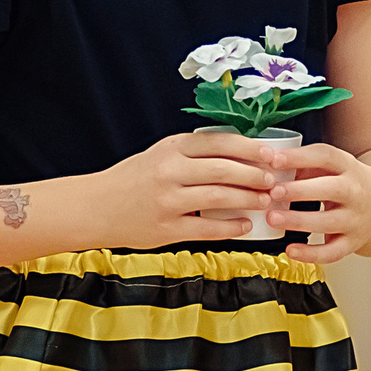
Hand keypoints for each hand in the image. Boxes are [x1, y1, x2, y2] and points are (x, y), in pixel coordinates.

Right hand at [90, 130, 279, 246]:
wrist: (96, 207)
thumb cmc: (135, 178)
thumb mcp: (162, 154)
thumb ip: (194, 152)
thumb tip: (243, 152)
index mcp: (172, 148)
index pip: (219, 143)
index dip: (250, 148)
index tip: (272, 155)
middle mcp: (170, 171)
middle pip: (223, 170)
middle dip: (255, 176)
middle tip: (274, 181)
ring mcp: (168, 201)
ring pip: (219, 197)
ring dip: (248, 200)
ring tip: (267, 202)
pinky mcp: (166, 228)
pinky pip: (207, 228)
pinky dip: (230, 227)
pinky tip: (246, 225)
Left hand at [267, 141, 370, 264]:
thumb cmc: (346, 182)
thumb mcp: (333, 167)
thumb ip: (304, 165)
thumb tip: (267, 166)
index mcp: (348, 167)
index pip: (327, 157)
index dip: (300, 157)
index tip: (274, 159)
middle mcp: (355, 192)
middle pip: (332, 189)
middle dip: (301, 191)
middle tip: (273, 192)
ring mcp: (356, 219)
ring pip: (329, 222)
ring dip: (299, 221)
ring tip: (272, 218)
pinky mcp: (352, 242)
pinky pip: (333, 252)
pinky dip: (311, 254)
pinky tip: (290, 250)